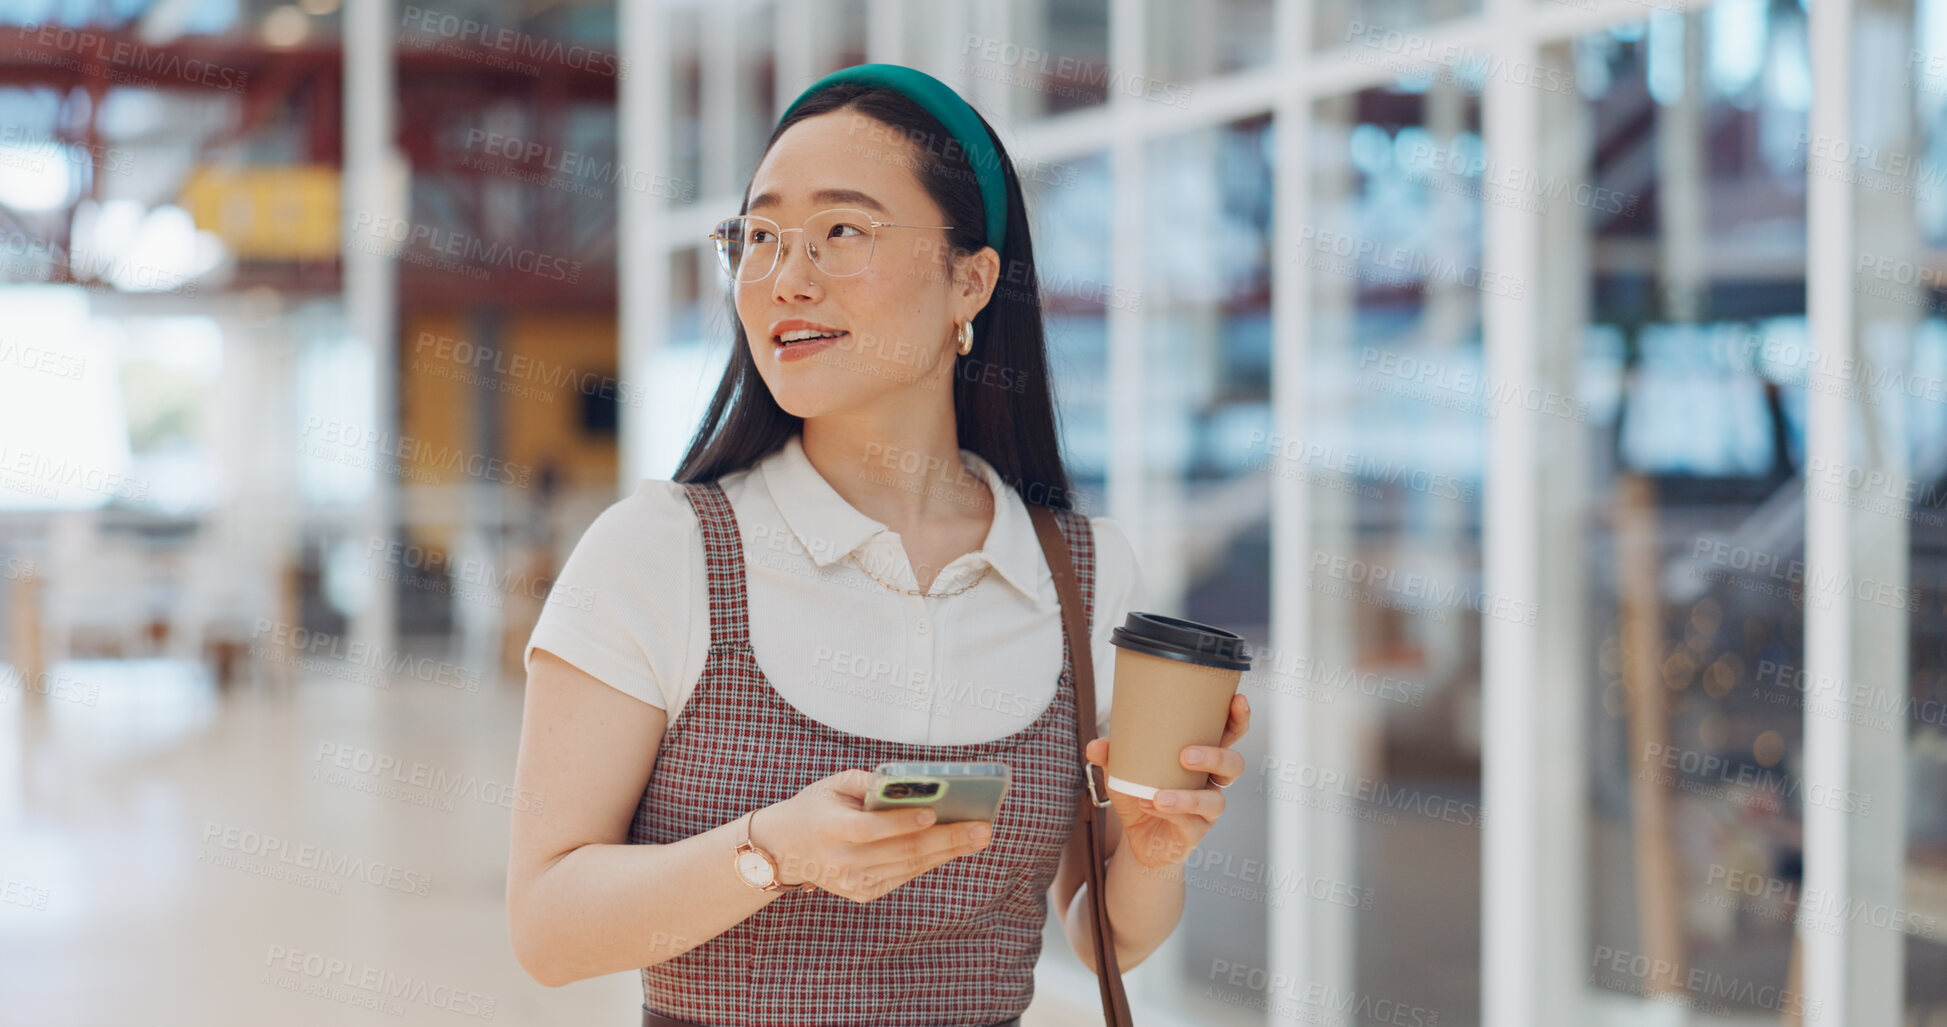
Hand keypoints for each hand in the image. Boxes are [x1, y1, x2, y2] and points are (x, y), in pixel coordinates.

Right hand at [752, 769, 994, 902]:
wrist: (785, 848)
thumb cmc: (817, 807)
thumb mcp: (834, 784)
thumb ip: (871, 782)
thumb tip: (916, 784)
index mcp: (829, 829)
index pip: (869, 829)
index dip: (900, 823)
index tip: (933, 814)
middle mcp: (842, 861)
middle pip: (900, 851)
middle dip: (946, 840)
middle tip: (982, 828)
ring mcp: (853, 882)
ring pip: (908, 866)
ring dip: (948, 852)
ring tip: (978, 836)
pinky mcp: (863, 893)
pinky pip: (903, 875)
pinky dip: (930, 860)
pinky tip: (954, 846)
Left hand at [1085, 693, 1250, 868]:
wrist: (1137, 838)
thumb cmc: (1141, 793)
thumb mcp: (1123, 771)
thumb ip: (1111, 755)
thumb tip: (1096, 745)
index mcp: (1203, 757)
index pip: (1229, 735)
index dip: (1238, 719)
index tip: (1237, 700)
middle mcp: (1212, 782)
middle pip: (1234, 765)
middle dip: (1215, 756)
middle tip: (1185, 754)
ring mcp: (1207, 810)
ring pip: (1214, 801)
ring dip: (1187, 797)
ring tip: (1159, 794)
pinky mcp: (1195, 833)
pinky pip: (1190, 824)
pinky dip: (1168, 814)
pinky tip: (1148, 805)